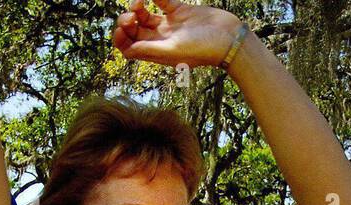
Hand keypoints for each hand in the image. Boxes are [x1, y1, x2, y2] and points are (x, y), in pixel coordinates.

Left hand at [112, 1, 242, 68]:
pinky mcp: (179, 11)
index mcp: (158, 53)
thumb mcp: (173, 51)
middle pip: (134, 31)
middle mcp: (161, 40)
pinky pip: (160, 1)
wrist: (229, 38)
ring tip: (141, 2)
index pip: (130, 48)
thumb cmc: (204, 49)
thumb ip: (149, 50)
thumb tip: (127, 50)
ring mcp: (170, 25)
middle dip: (127, 21)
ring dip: (136, 7)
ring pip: (143, 15)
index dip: (121, 39)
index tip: (122, 28)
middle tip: (133, 14)